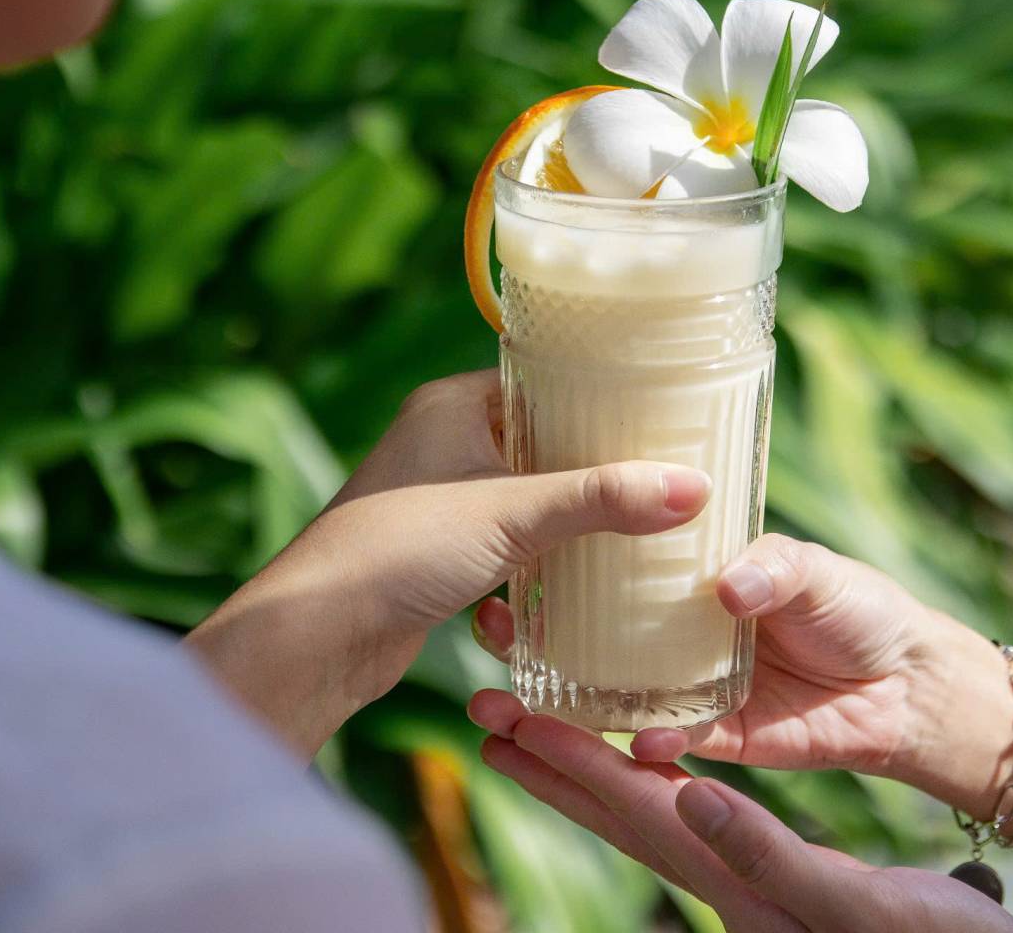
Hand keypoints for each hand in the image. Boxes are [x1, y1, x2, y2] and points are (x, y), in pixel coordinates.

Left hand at [187, 370, 710, 756]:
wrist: (317, 634)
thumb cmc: (401, 550)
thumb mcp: (513, 515)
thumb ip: (601, 499)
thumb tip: (694, 488)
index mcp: (452, 404)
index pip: (542, 379)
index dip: (601, 394)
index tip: (665, 412)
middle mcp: (442, 443)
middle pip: (542, 442)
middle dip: (598, 463)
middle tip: (669, 473)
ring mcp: (438, 501)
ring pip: (527, 498)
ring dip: (573, 516)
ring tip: (645, 523)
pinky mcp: (438, 556)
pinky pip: (510, 545)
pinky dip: (544, 559)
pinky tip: (591, 576)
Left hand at [466, 694, 1012, 931]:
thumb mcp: (856, 905)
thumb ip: (771, 858)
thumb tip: (692, 798)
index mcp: (738, 882)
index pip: (636, 808)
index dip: (573, 762)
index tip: (511, 722)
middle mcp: (726, 882)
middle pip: (619, 812)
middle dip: (552, 764)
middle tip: (489, 719)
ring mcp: (744, 885)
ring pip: (644, 816)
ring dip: (585, 772)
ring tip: (535, 735)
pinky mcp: (770, 881)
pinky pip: (686, 816)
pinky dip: (651, 782)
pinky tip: (653, 766)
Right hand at [471, 532, 1012, 803]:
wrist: (909, 682)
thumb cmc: (859, 605)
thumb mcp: (817, 569)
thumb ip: (775, 569)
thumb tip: (728, 586)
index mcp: (687, 576)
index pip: (607, 565)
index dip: (554, 562)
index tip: (506, 556)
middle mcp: (675, 630)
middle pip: (587, 633)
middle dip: (529, 635)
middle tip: (485, 628)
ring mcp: (690, 684)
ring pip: (609, 691)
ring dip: (562, 698)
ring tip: (513, 699)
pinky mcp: (719, 735)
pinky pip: (669, 742)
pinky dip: (646, 743)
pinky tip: (629, 739)